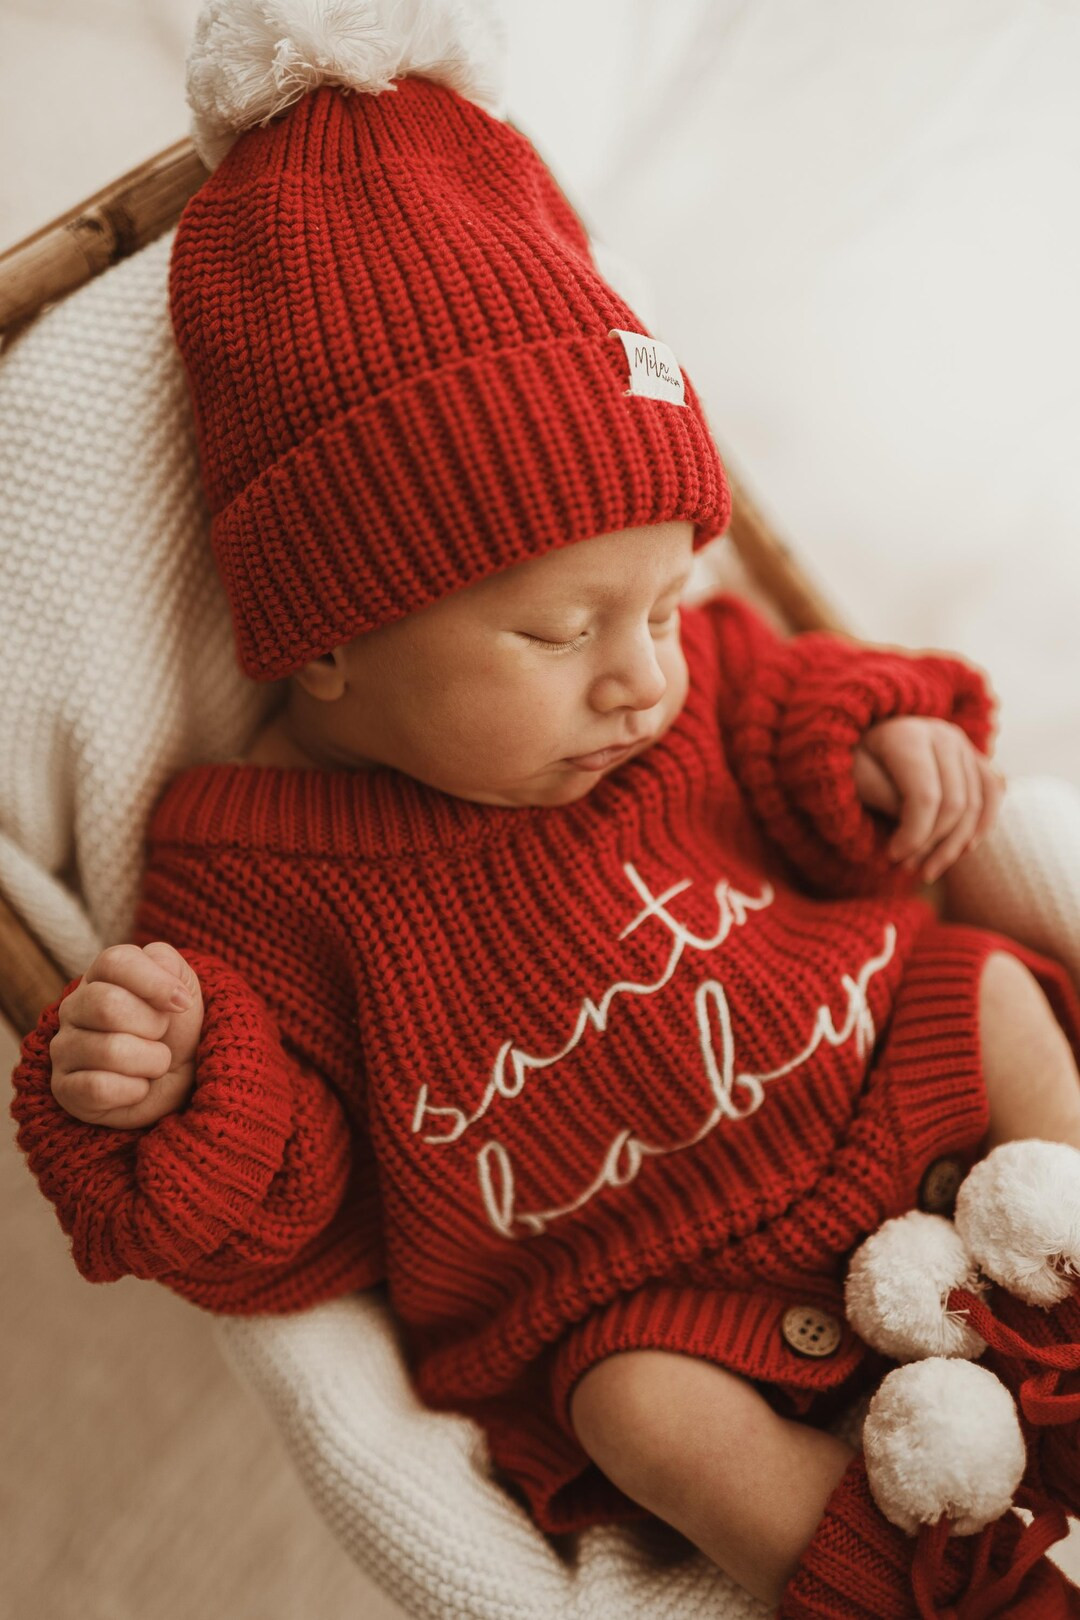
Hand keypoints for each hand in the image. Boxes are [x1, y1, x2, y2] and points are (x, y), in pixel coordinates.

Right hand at [49, 942, 203, 1128]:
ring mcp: (63, 1048)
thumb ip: (167, 964)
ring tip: (152, 1063)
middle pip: (108, 1005)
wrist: (176, 1081)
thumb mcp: (182, 986)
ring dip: (151, 1061)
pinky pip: (100, 1088)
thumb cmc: (175, 1029)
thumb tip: (165, 988)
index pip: (115, 962)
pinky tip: (136, 1087)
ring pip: (110, 1050)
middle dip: (152, 1025)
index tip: (182, 1003)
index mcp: (99, 976)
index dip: (156, 983)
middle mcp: (73, 1007)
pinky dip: (134, 1090)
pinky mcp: (64, 1088)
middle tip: (160, 1035)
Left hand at [852, 716, 1005, 884]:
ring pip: (976, 804)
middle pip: (955, 803)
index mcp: (907, 735)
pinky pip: (992, 792)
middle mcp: (942, 734)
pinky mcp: (974, 756)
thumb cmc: (856, 764)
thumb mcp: (857, 779)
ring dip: (955, 845)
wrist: (867, 744)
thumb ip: (887, 799)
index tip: (893, 856)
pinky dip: (983, 824)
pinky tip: (965, 849)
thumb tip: (921, 830)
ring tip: (928, 869)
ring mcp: (962, 744)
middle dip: (933, 844)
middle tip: (906, 868)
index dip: (914, 835)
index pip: (925, 797)